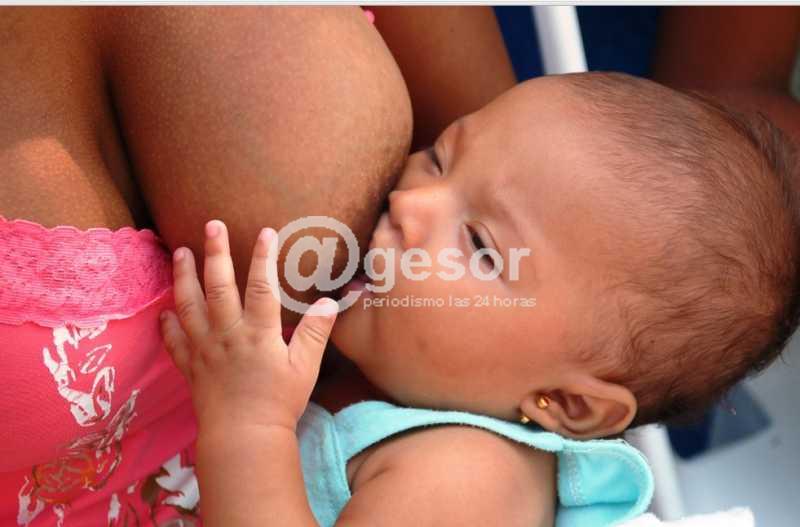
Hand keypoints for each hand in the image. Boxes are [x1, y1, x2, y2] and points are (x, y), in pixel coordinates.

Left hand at [160, 220, 337, 432]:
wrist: (243, 438)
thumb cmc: (278, 403)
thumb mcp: (305, 368)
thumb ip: (315, 333)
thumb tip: (329, 302)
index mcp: (258, 332)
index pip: (261, 285)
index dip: (263, 256)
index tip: (265, 231)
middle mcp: (227, 334)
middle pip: (218, 285)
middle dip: (215, 252)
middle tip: (211, 225)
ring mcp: (204, 349)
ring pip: (189, 305)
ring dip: (183, 276)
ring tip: (180, 252)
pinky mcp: (190, 366)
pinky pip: (174, 340)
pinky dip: (167, 323)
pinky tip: (164, 310)